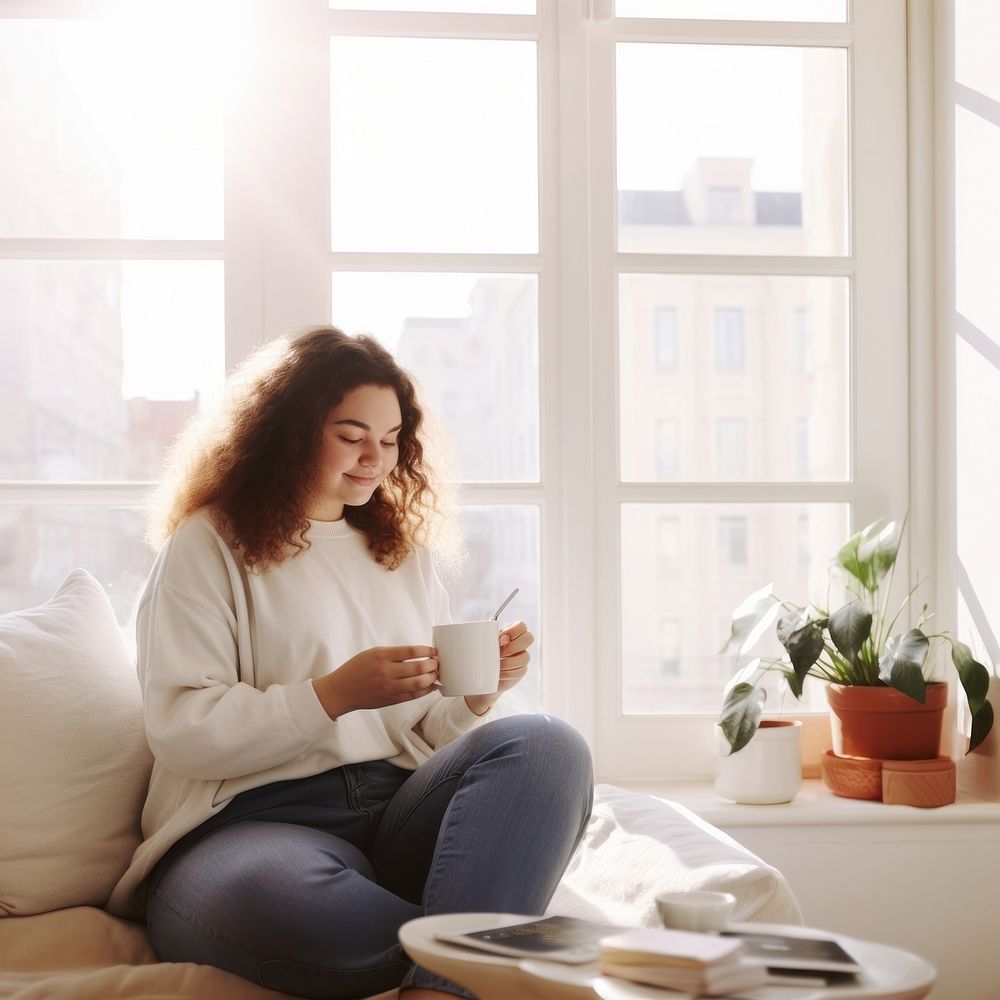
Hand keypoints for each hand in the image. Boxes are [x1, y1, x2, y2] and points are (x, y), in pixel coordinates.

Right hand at [313, 645, 438, 719]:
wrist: (341, 691)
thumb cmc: (356, 669)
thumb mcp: (373, 653)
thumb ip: (393, 653)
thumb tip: (417, 653)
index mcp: (382, 656)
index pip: (411, 651)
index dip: (427, 650)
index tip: (434, 651)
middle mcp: (387, 672)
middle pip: (418, 668)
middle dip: (433, 665)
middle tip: (437, 662)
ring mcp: (389, 687)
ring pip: (418, 683)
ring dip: (432, 678)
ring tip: (436, 674)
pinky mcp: (391, 700)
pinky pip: (413, 696)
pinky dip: (425, 691)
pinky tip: (431, 686)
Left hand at [465, 620, 532, 715]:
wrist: (479, 679)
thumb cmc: (479, 656)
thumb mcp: (480, 644)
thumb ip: (483, 635)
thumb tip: (479, 629)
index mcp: (511, 633)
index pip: (522, 625)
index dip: (513, 631)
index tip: (500, 639)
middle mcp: (519, 644)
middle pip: (529, 638)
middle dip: (513, 646)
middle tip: (499, 653)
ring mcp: (522, 658)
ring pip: (525, 656)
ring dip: (509, 662)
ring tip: (497, 666)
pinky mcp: (520, 672)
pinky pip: (520, 671)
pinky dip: (508, 673)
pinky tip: (499, 674)